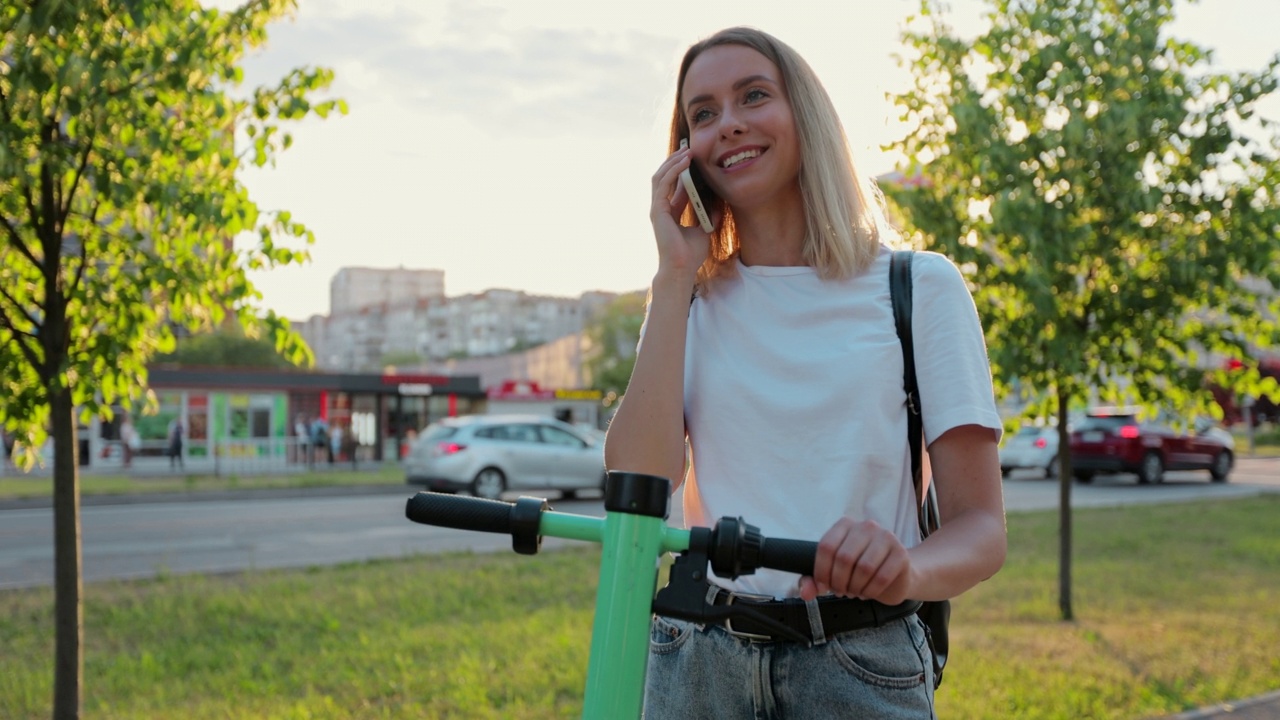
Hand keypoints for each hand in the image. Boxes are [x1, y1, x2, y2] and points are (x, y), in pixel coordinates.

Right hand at [649, 145, 715, 282]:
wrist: (682, 268)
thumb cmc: (691, 254)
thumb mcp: (704, 229)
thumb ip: (708, 214)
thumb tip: (718, 202)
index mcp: (670, 212)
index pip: (674, 185)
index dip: (683, 170)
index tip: (694, 158)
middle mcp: (661, 208)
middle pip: (664, 177)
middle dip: (675, 161)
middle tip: (688, 148)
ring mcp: (657, 208)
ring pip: (660, 176)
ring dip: (673, 162)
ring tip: (686, 151)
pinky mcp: (657, 210)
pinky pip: (663, 184)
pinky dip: (673, 171)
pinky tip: (684, 163)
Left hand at [799, 517, 915, 604]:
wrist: (896, 576)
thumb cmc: (861, 572)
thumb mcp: (834, 574)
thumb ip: (815, 581)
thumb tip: (805, 592)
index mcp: (845, 525)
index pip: (826, 546)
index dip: (821, 571)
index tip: (824, 585)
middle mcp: (866, 526)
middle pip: (844, 557)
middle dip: (839, 582)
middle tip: (841, 591)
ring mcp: (886, 537)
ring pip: (863, 568)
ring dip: (855, 587)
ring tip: (855, 591)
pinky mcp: (901, 553)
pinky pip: (881, 577)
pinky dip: (871, 591)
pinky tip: (868, 592)